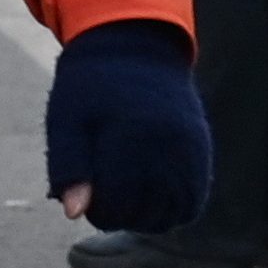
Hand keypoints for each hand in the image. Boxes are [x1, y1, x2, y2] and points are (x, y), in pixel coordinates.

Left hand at [46, 21, 212, 234]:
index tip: (82, 192)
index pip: (115, 204)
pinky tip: (148, 197)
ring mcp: (191, 150)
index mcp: (129, 135)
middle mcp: (167, 145)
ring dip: (146, 218)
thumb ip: (68, 167)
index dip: (93, 209)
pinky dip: (172, 210)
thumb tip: (74, 214)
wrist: (134, 49)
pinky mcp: (202, 152)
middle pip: (145, 215)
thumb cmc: (90, 88)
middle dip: (118, 215)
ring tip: (123, 195)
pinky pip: (194, 202)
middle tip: (100, 193)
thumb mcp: (65, 121)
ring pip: (173, 215)